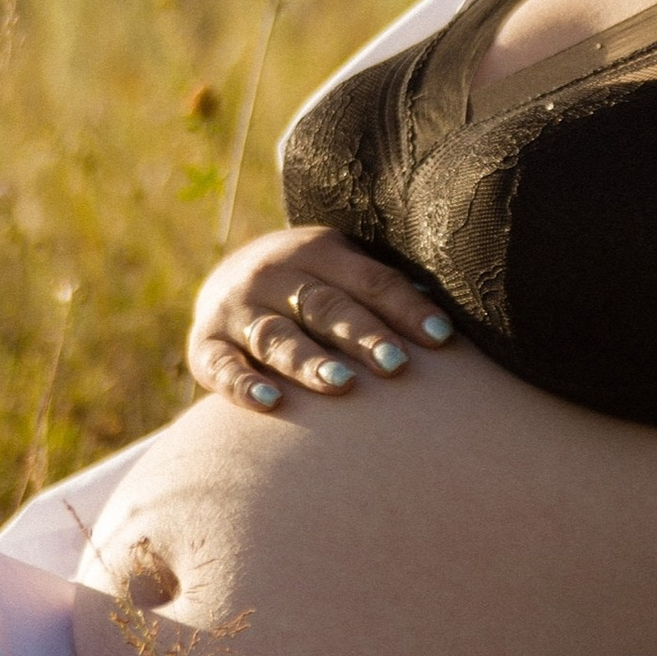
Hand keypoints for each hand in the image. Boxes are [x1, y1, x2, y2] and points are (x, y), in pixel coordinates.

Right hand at [188, 226, 456, 411]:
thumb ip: (382, 294)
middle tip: (396, 366)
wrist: (228, 281)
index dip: (405, 308)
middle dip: (362, 336)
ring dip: (309, 361)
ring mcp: (237, 309)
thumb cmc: (312, 286)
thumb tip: (451, 327)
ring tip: (342, 385)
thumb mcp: (342, 272)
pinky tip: (270, 404)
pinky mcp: (205, 344)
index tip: (443, 339)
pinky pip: (223, 367)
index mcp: (318, 251)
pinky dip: (243, 385)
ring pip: (277, 336)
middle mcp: (274, 274)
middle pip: (325, 307)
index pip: (370, 281)